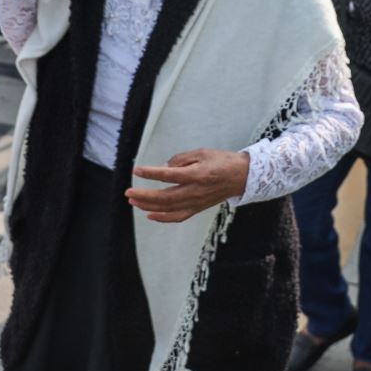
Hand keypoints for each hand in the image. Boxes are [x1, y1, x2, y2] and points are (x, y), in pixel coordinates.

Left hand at [126, 148, 250, 221]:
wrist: (242, 177)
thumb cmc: (223, 162)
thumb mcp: (202, 152)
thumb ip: (182, 159)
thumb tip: (164, 167)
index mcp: (197, 175)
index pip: (169, 175)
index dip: (151, 173)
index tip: (137, 170)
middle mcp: (195, 191)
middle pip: (165, 197)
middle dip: (144, 196)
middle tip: (128, 192)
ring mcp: (196, 202)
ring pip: (168, 208)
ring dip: (149, 206)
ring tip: (133, 201)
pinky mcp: (198, 208)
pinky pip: (178, 216)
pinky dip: (163, 218)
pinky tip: (150, 214)